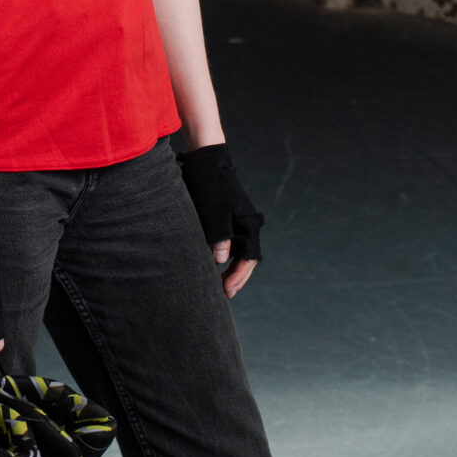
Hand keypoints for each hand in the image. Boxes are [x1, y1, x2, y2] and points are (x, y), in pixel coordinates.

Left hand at [177, 144, 262, 299]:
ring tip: (219, 284)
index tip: (226, 291)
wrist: (207, 161)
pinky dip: (225, 257)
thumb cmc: (209, 185)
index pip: (248, 259)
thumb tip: (221, 261)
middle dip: (236, 278)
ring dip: (231, 269)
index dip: (238, 277)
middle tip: (223, 294)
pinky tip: (214, 265)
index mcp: (249, 224)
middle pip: (247, 259)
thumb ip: (219, 237)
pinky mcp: (230, 219)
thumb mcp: (213, 213)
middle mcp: (248, 225)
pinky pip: (233, 244)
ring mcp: (240, 222)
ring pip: (240, 252)